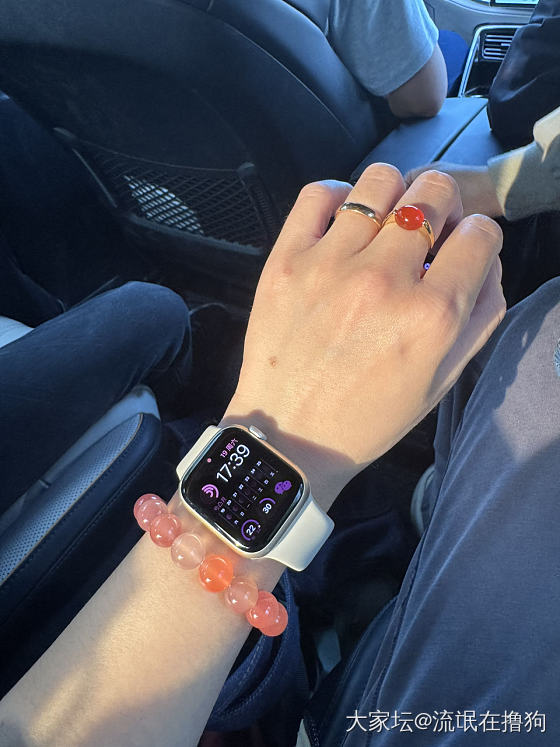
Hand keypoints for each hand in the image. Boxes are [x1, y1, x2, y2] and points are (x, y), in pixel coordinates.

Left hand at [223, 165, 504, 507]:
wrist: (289, 435)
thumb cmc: (368, 416)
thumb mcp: (442, 380)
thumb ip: (480, 316)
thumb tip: (486, 259)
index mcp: (432, 316)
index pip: (480, 233)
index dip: (478, 237)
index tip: (462, 248)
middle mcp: (385, 281)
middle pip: (435, 192)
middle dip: (443, 204)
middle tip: (427, 230)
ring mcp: (331, 265)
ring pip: (380, 181)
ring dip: (394, 195)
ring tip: (384, 224)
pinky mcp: (286, 261)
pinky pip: (319, 193)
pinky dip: (338, 195)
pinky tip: (343, 222)